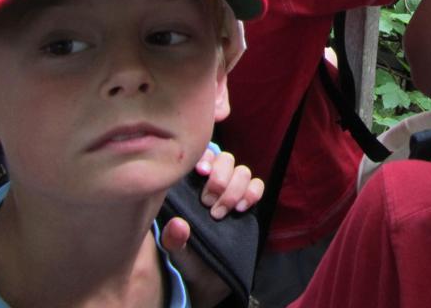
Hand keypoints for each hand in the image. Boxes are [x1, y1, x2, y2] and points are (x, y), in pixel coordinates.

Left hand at [160, 149, 264, 306]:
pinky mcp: (249, 201)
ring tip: (221, 212)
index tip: (201, 172)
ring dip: (234, 189)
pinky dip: (252, 193)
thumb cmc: (186, 255)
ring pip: (242, 171)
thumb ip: (173, 238)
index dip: (205, 157)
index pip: (202, 154)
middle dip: (219, 179)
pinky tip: (242, 208)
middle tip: (207, 203)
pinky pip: (258, 185)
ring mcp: (234, 190)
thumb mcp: (174, 249)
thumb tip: (178, 224)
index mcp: (193, 184)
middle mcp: (214, 182)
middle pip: (226, 159)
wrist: (206, 276)